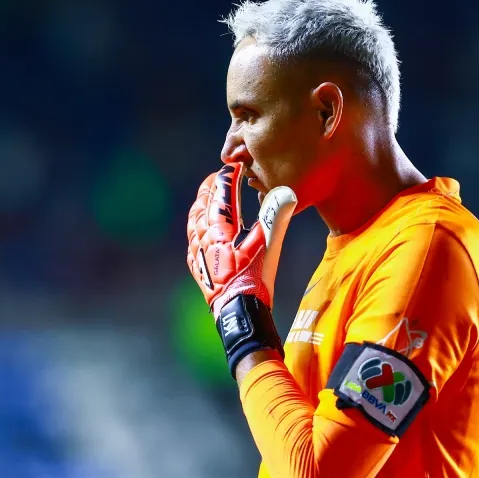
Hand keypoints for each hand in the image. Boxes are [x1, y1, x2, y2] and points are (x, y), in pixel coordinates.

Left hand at [186, 163, 297, 375]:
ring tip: (210, 195)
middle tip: (220, 175)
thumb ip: (276, 215)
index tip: (236, 165)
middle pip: (203, 203)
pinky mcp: (197, 265)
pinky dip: (197, 223)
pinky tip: (202, 227)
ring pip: (194, 219)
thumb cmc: (254, 279)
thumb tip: (286, 191)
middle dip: (212, 187)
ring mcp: (197, 252)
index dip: (228, 176)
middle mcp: (202, 236)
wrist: (239, 312)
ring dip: (203, 204)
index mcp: (218, 228)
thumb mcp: (268, 245)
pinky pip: (192, 237)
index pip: (221, 193)